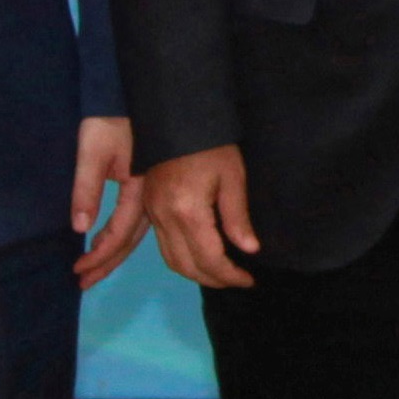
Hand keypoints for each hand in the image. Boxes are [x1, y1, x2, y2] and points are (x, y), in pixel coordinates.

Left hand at [72, 116, 146, 286]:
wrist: (136, 94)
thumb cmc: (109, 119)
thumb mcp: (92, 151)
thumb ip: (86, 188)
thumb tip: (80, 227)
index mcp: (138, 188)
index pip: (119, 232)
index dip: (99, 254)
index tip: (79, 271)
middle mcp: (149, 196)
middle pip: (129, 239)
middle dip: (106, 262)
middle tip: (84, 282)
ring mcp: (151, 191)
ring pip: (135, 232)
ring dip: (114, 253)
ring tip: (94, 271)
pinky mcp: (148, 185)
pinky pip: (138, 220)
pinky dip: (123, 237)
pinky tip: (113, 242)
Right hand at [142, 143, 260, 288]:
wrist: (175, 118)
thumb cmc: (211, 145)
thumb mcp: (233, 177)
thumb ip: (237, 217)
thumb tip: (249, 250)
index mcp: (187, 211)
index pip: (209, 259)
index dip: (230, 275)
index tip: (249, 280)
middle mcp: (164, 218)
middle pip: (187, 266)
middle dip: (214, 279)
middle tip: (237, 280)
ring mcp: (153, 214)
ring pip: (171, 260)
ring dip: (195, 273)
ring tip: (221, 273)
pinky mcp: (149, 208)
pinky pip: (163, 246)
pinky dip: (181, 259)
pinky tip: (200, 256)